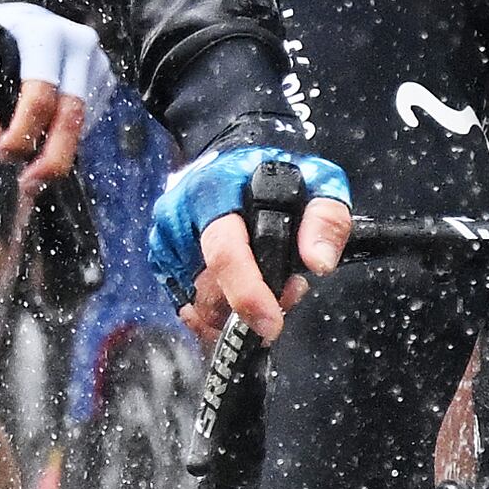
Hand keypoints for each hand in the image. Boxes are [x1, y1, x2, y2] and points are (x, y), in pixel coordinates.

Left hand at [0, 3, 107, 181]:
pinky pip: (89, 121)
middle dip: (51, 158)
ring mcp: (97, 63)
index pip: (39, 95)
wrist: (22, 20)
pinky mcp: (104, 80)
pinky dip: (66, 141)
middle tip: (28, 186)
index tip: (0, 155)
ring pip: (84, 123)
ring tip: (32, 180)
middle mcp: (78, 45)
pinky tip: (44, 150)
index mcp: (42, 35)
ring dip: (59, 156)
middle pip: (71, 114)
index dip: (22, 133)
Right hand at [152, 140, 354, 345]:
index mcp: (214, 192)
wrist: (231, 164)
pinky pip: (190, 308)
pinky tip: (238, 286)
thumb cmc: (274, 176)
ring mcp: (165, 243)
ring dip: (236, 308)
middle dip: (250, 303)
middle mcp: (179, 217)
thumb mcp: (316, 181)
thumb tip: (319, 263)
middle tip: (285, 288)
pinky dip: (218, 310)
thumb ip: (326, 218)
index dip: (248, 294)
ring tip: (264, 281)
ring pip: (200, 306)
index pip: (225, 253)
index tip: (271, 324)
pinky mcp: (161, 263)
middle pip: (211, 290)